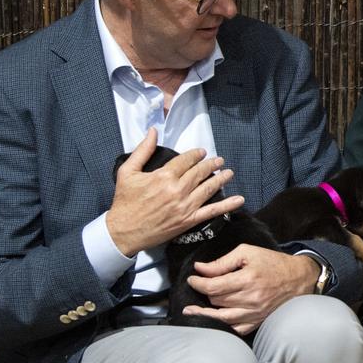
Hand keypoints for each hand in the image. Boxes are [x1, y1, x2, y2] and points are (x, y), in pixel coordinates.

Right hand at [106, 128, 244, 255]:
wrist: (123, 232)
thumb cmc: (124, 201)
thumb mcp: (127, 172)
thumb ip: (143, 150)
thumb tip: (153, 131)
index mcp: (163, 176)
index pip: (185, 161)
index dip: (196, 155)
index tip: (202, 152)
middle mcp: (177, 190)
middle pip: (200, 173)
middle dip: (211, 165)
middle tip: (219, 161)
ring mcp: (185, 206)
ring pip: (208, 188)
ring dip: (221, 179)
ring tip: (228, 173)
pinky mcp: (188, 221)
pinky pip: (212, 211)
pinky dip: (227, 205)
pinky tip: (239, 199)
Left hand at [182, 245, 316, 334]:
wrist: (299, 278)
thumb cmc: (273, 263)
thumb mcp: (248, 253)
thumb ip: (222, 262)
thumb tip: (200, 268)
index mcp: (247, 279)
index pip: (213, 286)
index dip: (198, 283)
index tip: (192, 279)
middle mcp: (250, 298)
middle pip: (216, 301)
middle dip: (205, 293)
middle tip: (200, 287)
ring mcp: (254, 313)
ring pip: (221, 317)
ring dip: (204, 313)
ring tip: (191, 311)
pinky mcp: (258, 322)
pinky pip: (235, 329)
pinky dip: (221, 326)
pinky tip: (211, 323)